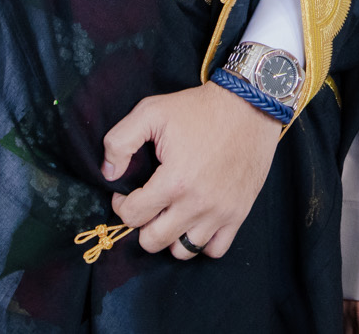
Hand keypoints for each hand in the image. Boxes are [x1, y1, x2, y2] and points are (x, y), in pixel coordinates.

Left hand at [102, 81, 282, 258]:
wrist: (249, 106)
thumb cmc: (198, 109)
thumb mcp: (151, 111)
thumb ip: (119, 141)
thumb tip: (109, 173)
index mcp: (174, 180)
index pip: (132, 215)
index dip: (122, 204)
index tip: (126, 193)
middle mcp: (197, 203)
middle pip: (153, 241)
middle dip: (142, 225)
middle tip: (147, 205)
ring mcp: (220, 212)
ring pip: (182, 251)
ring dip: (170, 236)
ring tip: (170, 214)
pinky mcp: (239, 213)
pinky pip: (214, 249)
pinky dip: (202, 242)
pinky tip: (195, 221)